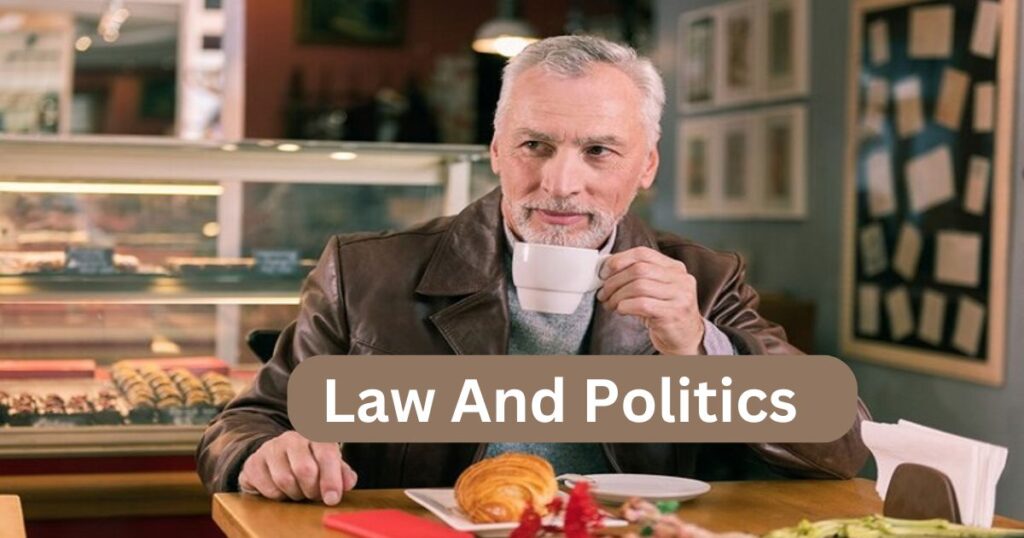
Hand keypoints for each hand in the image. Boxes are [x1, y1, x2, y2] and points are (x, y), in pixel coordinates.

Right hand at [238, 431, 356, 504]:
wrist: (274, 459)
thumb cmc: (308, 463)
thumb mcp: (328, 466)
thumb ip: (342, 473)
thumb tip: (348, 483)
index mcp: (315, 436)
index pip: (326, 454)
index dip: (331, 479)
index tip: (332, 498)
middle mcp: (292, 438)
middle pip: (305, 469)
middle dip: (312, 489)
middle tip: (314, 494)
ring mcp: (270, 448)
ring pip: (285, 480)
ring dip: (295, 493)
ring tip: (298, 491)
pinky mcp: (253, 463)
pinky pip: (268, 488)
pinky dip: (278, 496)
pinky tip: (282, 490)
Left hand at [596, 247, 704, 354]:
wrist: (685, 338)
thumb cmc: (663, 313)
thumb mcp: (653, 290)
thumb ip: (637, 276)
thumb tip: (607, 268)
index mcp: (674, 267)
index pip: (642, 253)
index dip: (619, 260)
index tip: (604, 273)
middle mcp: (680, 278)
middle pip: (638, 270)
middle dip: (614, 281)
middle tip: (603, 293)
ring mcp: (680, 295)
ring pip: (639, 286)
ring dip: (617, 296)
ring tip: (610, 304)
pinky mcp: (674, 313)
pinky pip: (642, 304)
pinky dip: (625, 306)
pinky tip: (621, 310)